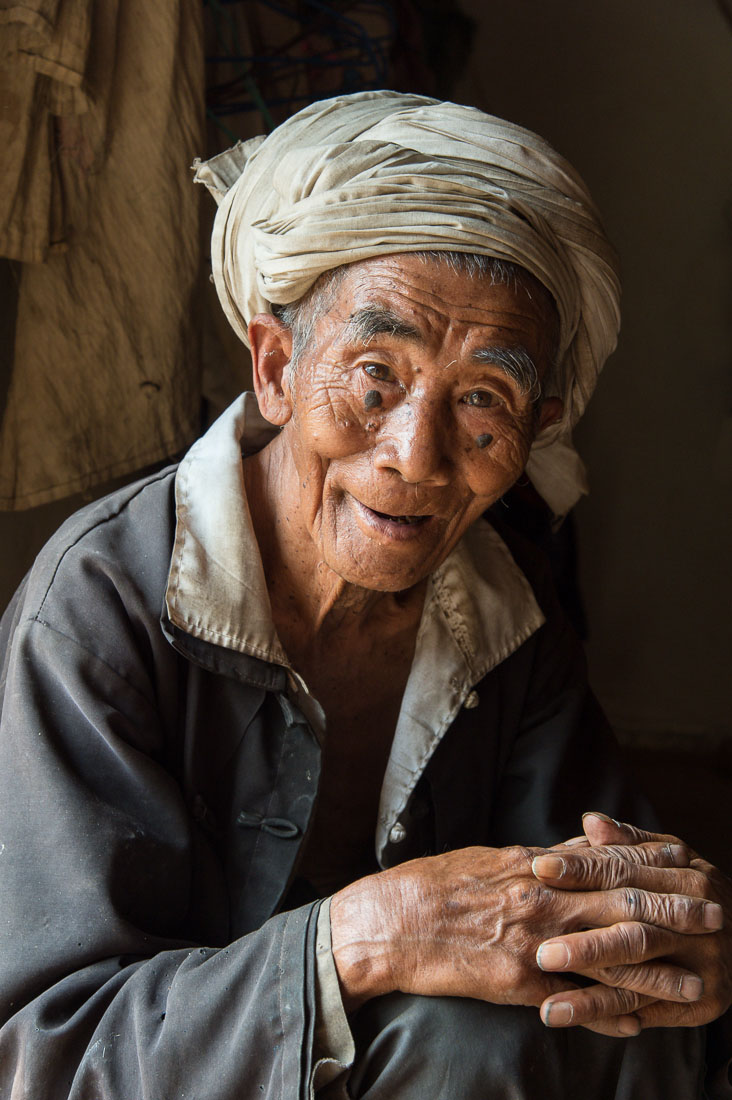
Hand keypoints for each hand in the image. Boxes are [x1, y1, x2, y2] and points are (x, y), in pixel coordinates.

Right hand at [329, 839, 698, 1022]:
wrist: (391, 920)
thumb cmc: (436, 885)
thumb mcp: (490, 859)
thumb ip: (538, 858)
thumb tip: (576, 849)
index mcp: (535, 865)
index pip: (607, 859)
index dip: (653, 861)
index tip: (690, 860)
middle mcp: (541, 897)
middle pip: (621, 901)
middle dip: (673, 908)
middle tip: (716, 913)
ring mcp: (531, 940)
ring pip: (607, 952)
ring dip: (657, 968)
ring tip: (696, 980)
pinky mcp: (515, 981)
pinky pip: (572, 1000)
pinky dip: (608, 1011)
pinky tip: (638, 1024)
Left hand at [534, 815, 731, 1032]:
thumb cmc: (693, 889)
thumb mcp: (670, 858)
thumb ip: (629, 843)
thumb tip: (591, 822)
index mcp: (687, 876)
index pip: (625, 872)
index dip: (581, 869)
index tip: (539, 868)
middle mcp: (697, 921)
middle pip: (632, 928)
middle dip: (583, 940)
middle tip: (538, 947)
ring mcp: (702, 963)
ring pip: (638, 975)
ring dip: (589, 990)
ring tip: (546, 1002)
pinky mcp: (703, 1000)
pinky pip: (646, 1009)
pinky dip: (604, 1014)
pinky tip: (567, 1015)